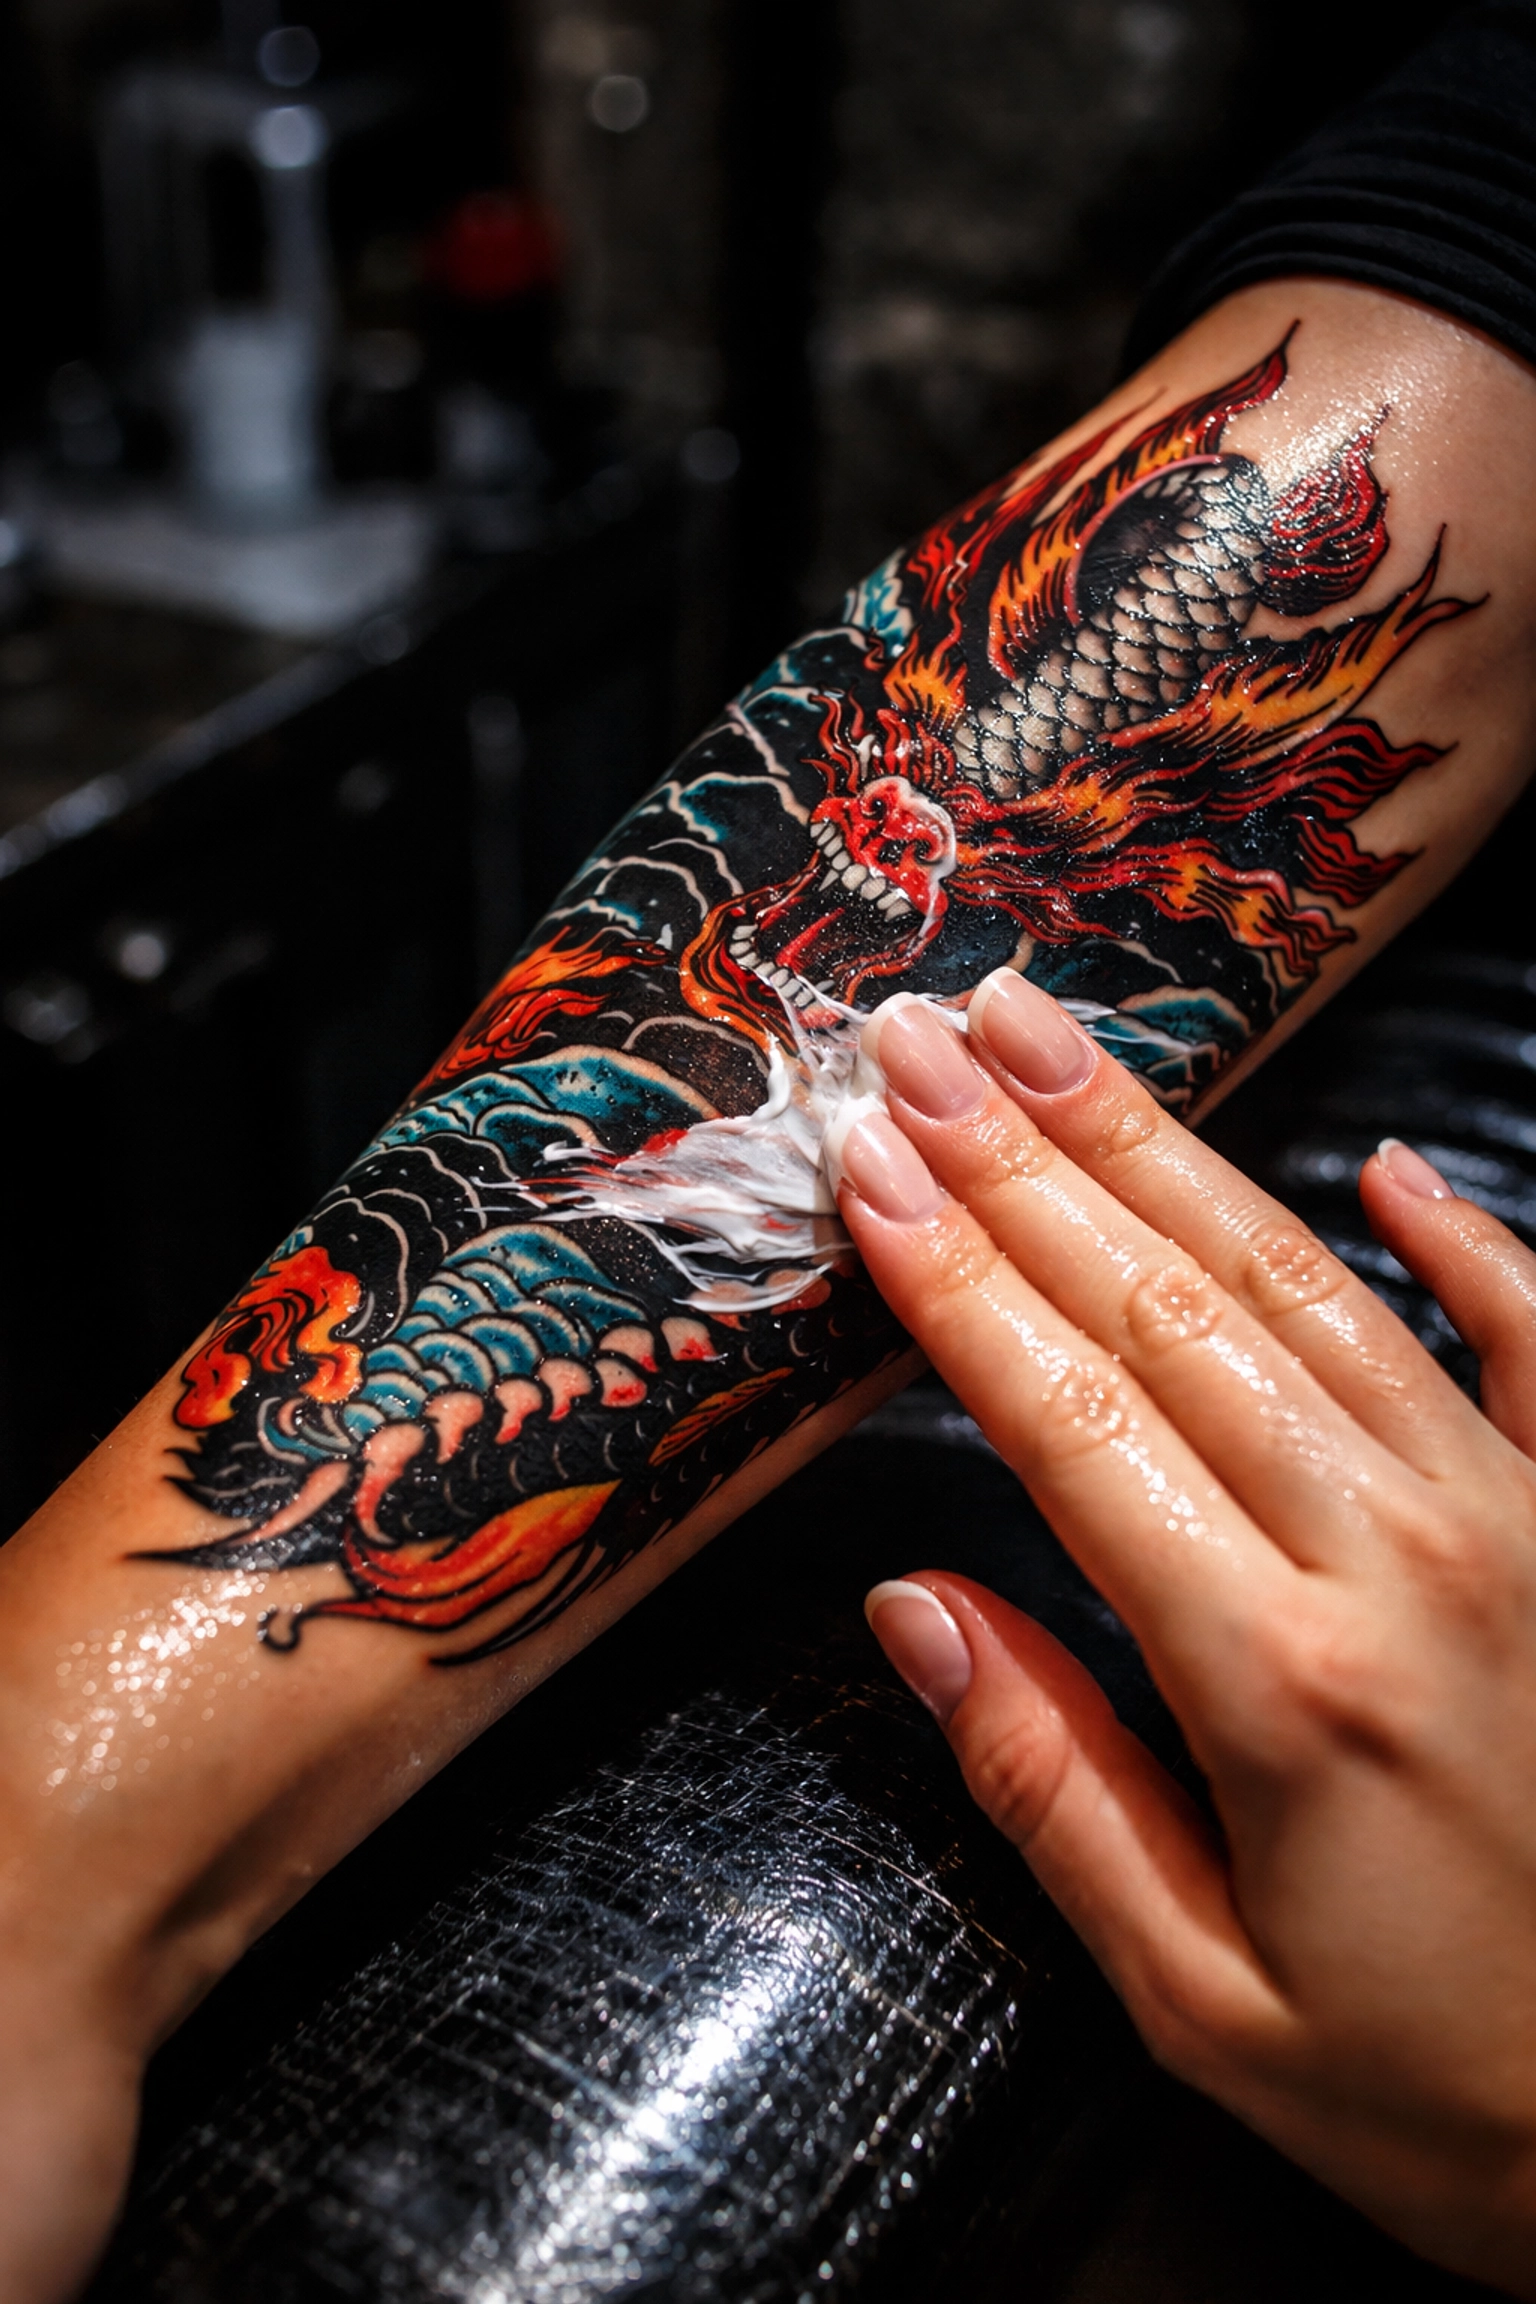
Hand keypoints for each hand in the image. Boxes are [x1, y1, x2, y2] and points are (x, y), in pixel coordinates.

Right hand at [836, 970, 1535, 2296]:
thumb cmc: (1451, 2098)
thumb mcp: (1207, 2003)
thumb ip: (1051, 1783)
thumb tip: (912, 1606)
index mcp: (1282, 1679)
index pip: (1072, 1421)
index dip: (956, 1279)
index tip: (866, 1167)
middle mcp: (1401, 1558)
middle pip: (1171, 1313)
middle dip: (1025, 1164)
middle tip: (920, 1044)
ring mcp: (1515, 1521)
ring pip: (1310, 1289)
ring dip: (1167, 1155)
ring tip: (1057, 1042)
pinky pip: (1530, 1345)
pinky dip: (1463, 1241)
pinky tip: (1384, 1164)